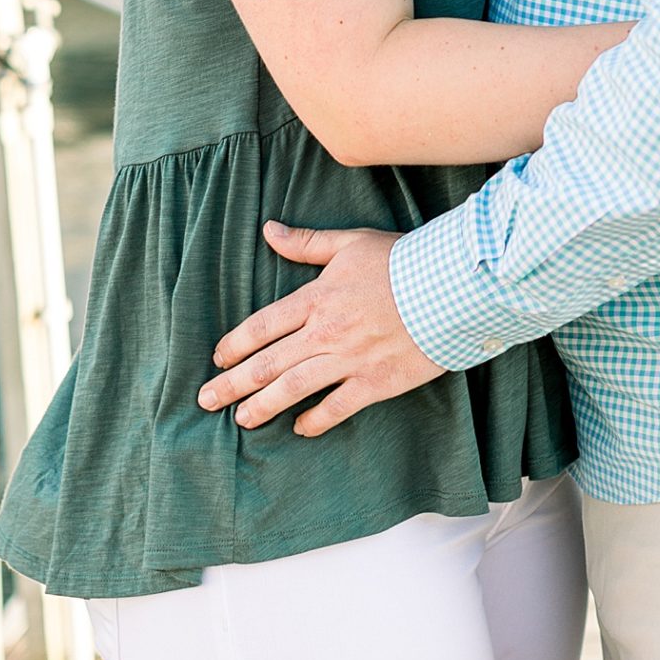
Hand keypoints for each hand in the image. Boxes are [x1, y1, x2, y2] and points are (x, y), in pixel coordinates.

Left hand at [197, 223, 444, 436]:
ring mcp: (350, 359)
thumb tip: (268, 230)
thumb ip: (306, 243)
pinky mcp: (376, 381)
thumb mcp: (350, 243)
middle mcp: (326, 332)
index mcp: (317, 298)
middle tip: (207, 400)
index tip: (218, 359)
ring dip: (264, 405)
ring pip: (294, 388)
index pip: (263, 325)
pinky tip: (301, 429)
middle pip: (269, 362)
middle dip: (234, 384)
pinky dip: (317, 420)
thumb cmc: (402, 260)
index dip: (236, 344)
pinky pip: (338, 407)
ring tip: (242, 420)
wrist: (452, 286)